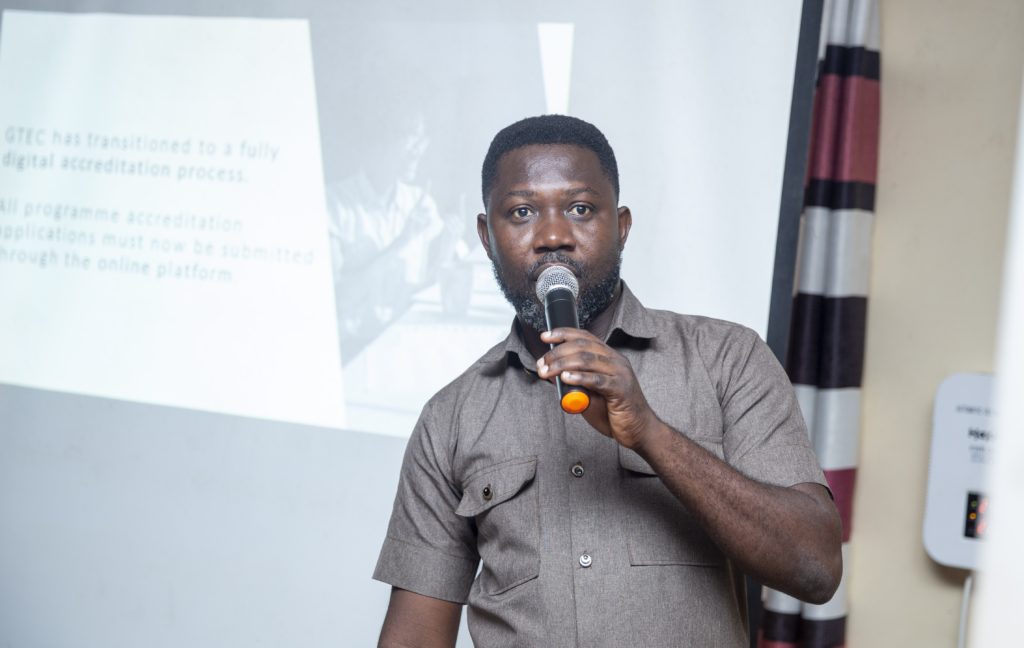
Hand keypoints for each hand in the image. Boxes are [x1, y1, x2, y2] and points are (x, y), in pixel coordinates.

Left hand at [536, 328, 656, 448]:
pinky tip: (566, 378)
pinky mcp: (621, 389)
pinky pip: (597, 380)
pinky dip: (579, 377)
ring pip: (587, 360)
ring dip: (562, 364)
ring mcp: (620, 373)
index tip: (545, 336)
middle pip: (582, 347)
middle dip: (557, 353)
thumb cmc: (614, 412)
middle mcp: (616, 361)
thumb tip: (551, 373)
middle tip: (542, 363)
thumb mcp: (589, 394)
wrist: (639, 430)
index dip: (563, 334)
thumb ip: (574, 382)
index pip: (585, 337)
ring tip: (547, 371)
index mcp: (609, 358)